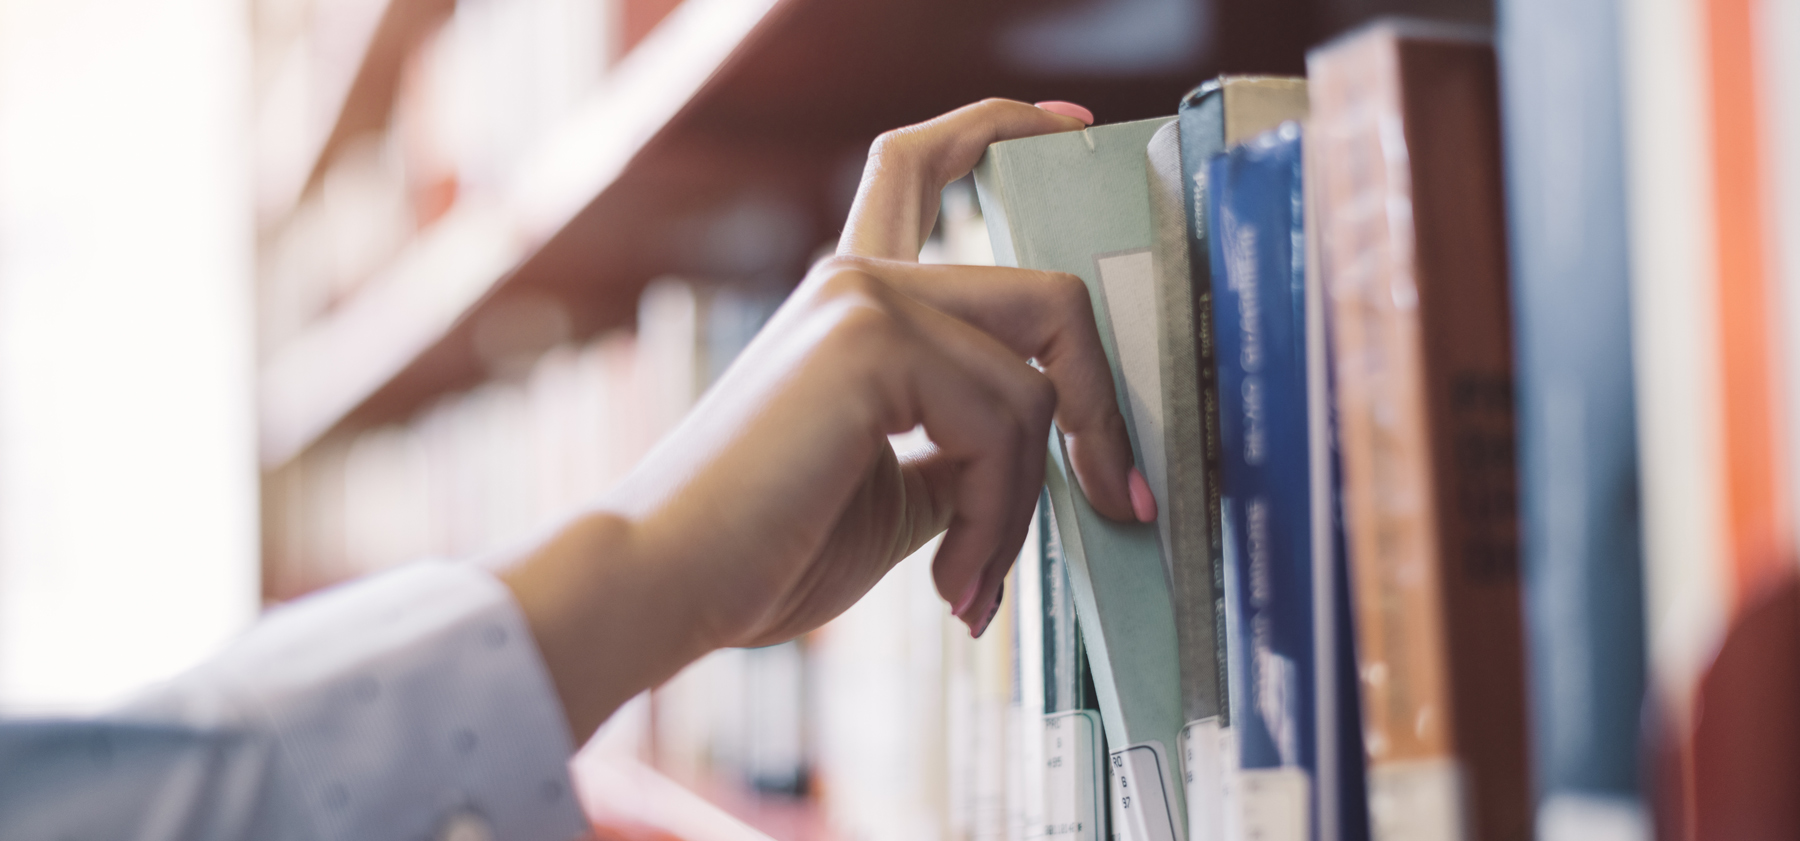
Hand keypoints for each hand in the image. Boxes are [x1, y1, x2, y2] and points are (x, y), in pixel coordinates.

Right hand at [501, 99, 1146, 741]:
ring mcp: (864, 298)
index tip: (1073, 124)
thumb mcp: (899, 493)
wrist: (667, 585)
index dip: (1006, 127)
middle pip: (1047, 297)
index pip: (924, 164)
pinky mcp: (868, 339)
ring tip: (974, 583)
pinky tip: (952, 580)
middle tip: (1117, 500)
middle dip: (1101, 411)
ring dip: (1026, 505)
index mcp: (852, 301)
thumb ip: (968, 450)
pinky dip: (999, 518)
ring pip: (1035, 384)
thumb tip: (1054, 458)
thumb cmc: (765, 552)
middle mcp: (858, 278)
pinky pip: (1004, 422)